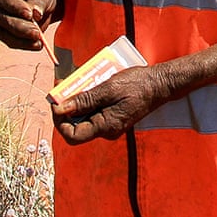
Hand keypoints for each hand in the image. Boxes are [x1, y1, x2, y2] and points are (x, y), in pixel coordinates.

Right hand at [0, 0, 58, 52]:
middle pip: (1, 17)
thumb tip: (35, 14)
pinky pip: (9, 41)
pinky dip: (23, 44)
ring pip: (3, 32)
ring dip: (21, 39)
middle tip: (37, 33)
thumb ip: (39, 2)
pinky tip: (36, 45)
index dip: (14, 6)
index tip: (29, 14)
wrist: (41, 2)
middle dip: (20, 27)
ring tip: (39, 41)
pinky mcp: (1, 31)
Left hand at [51, 65, 177, 143]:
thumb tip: (61, 109)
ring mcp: (110, 125)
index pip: (72, 135)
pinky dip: (87, 99)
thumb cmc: (137, 85)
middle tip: (62, 85)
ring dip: (76, 100)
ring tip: (75, 80)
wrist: (159, 84)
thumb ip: (84, 100)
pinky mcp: (113, 117)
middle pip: (76, 125)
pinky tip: (88, 84)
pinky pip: (94, 111)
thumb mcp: (108, 88)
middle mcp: (107, 131)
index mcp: (106, 127)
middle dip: (66, 106)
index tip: (56, 101)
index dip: (59, 120)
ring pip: (84, 116)